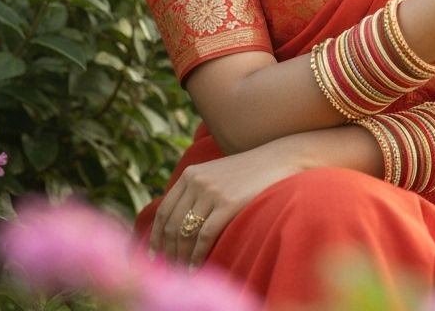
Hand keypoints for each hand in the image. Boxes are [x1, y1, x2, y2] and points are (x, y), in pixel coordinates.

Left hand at [148, 140, 298, 267]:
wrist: (280, 160)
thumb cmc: (249, 173)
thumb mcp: (217, 175)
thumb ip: (196, 192)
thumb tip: (176, 225)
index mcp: (191, 174)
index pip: (164, 211)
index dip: (156, 237)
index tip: (154, 256)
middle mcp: (197, 181)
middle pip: (171, 225)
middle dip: (167, 252)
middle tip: (169, 271)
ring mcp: (212, 192)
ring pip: (185, 233)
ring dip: (180, 258)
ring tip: (182, 273)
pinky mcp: (228, 203)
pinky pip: (204, 237)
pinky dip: (197, 256)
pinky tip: (196, 268)